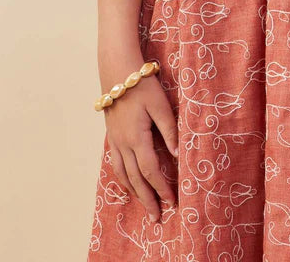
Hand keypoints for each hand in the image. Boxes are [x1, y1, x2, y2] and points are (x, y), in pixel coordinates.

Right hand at [100, 54, 178, 221]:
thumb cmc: (142, 85)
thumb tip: (178, 154)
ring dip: (134, 192)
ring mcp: (114, 140)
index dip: (161, 187)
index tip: (172, 201)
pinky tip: (127, 182)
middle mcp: (123, 143)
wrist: (117, 71)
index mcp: (136, 137)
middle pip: (135, 178)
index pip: (150, 170)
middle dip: (147, 198)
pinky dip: (122, 177)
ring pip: (122, 174)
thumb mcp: (160, 105)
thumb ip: (170, 130)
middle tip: (157, 218)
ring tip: (144, 205)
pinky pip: (115, 163)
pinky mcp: (111, 134)